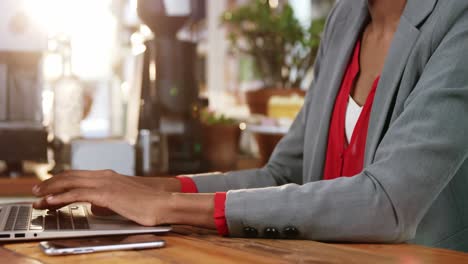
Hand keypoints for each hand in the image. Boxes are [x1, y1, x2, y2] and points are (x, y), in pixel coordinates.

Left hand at [32, 170, 172, 225]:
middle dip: (50, 183)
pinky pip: (78, 194)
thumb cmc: (147, 204)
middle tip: (35, 190)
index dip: (60, 180)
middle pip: (70, 176)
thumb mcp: (123, 200)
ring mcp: (106, 183)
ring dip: (51, 190)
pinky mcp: (107, 194)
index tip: (47, 187)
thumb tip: (95, 206)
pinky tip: (51, 202)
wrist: (163, 203)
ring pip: (70, 183)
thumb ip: (107, 200)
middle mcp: (105, 176)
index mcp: (109, 176)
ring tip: (37, 197)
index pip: (78, 175)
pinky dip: (61, 197)